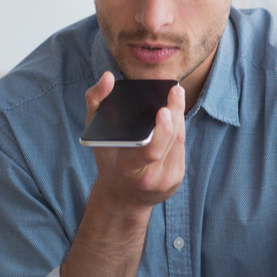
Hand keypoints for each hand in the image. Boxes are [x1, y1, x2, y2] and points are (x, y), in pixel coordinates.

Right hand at [85, 71, 186, 209]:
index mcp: (127, 167)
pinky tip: (175, 120)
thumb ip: (95, 102)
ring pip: (179, 142)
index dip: (162, 131)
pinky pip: (181, 149)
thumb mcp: (95, 134)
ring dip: (179, 119)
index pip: (150, 150)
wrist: (122, 198)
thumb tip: (107, 77)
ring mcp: (166, 180)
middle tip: (176, 92)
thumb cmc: (108, 161)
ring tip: (175, 99)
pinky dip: (178, 132)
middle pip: (170, 141)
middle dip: (176, 113)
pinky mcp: (176, 179)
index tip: (164, 109)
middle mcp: (149, 177)